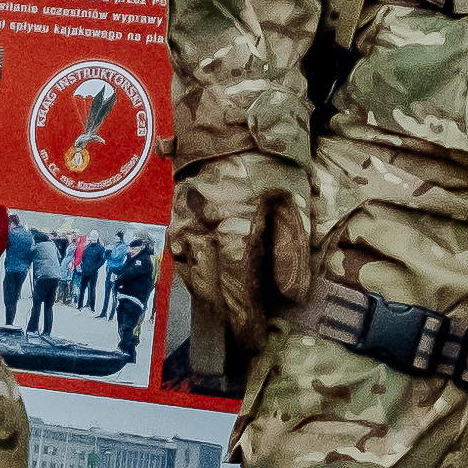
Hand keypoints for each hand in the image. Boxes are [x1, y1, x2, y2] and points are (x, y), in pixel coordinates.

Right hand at [172, 149, 312, 344]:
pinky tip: (210, 289)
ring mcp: (181, 227)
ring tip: (229, 323)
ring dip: (210, 305)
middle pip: (211, 293)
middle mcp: (200, 234)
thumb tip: (291, 296)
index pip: (236, 293)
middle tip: (242, 345)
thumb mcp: (293, 201)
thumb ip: (292, 252)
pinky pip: (182, 263)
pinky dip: (197, 282)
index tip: (254, 345)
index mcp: (231, 231)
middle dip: (227, 322)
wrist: (227, 121)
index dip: (245, 323)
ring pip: (193, 281)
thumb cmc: (268, 159)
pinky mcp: (173, 220)